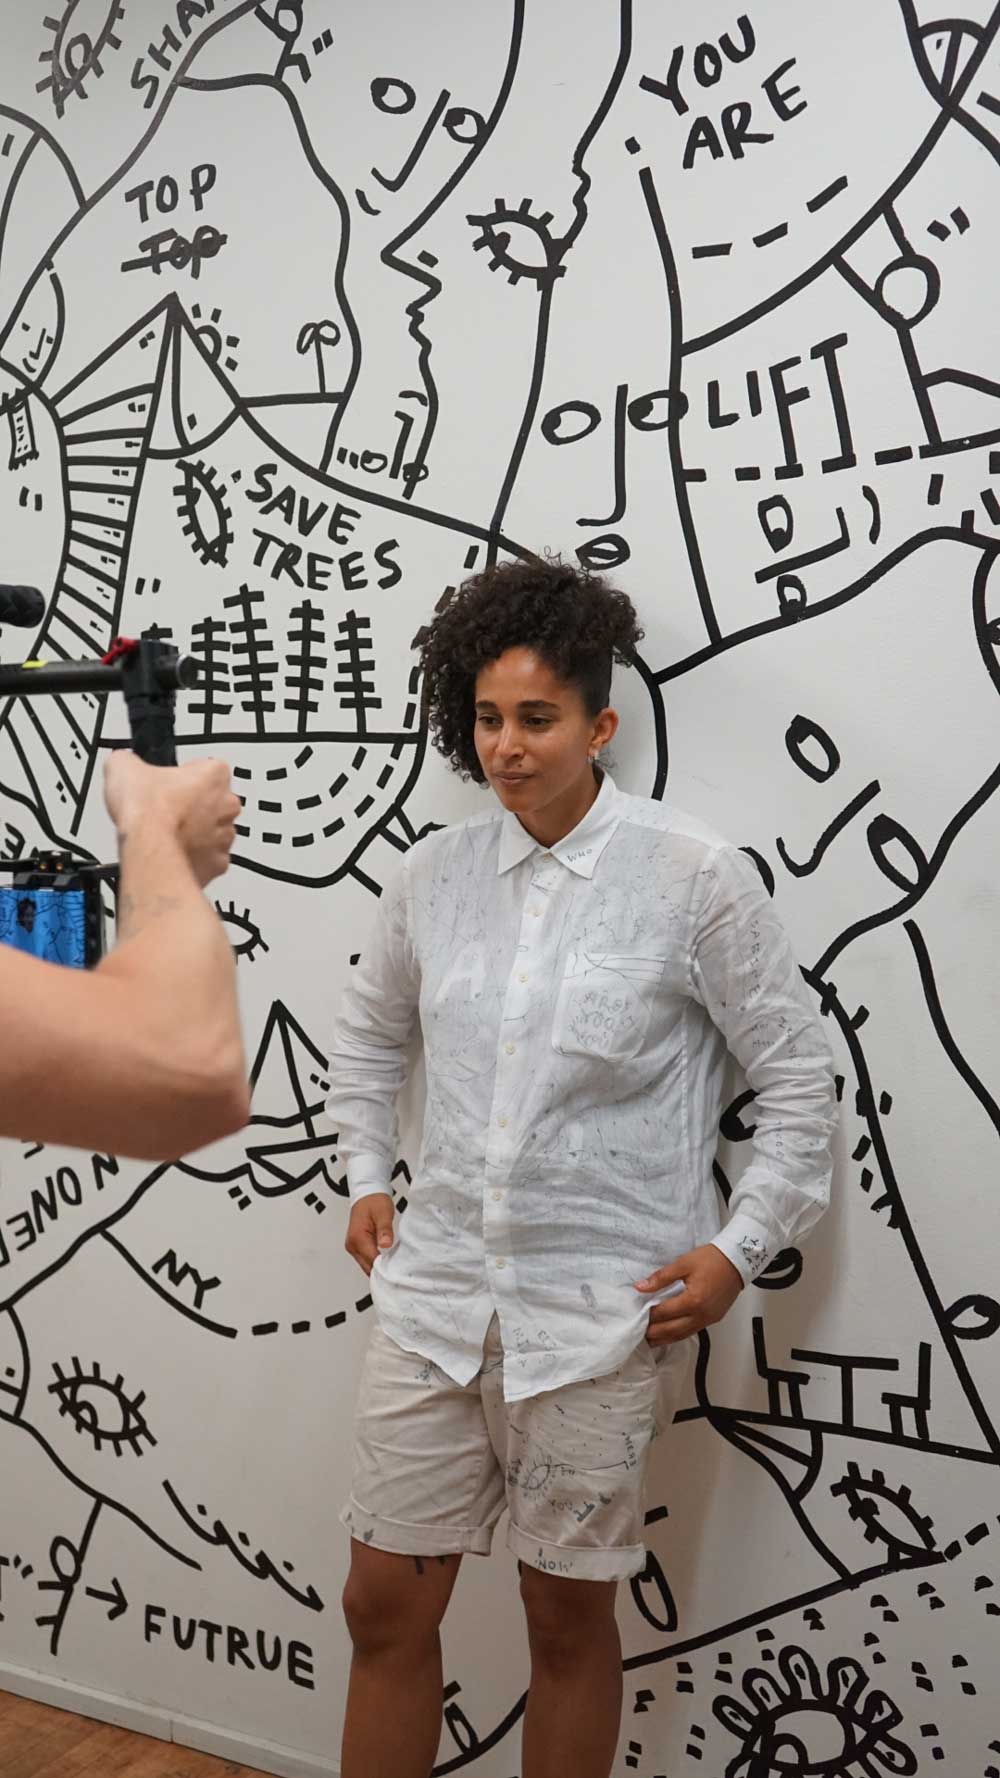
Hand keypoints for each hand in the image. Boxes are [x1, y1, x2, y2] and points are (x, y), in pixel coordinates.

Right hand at [105, 753, 240, 886]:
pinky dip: (195, 857)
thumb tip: (123, 762)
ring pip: (213, 832)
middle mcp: (227, 806)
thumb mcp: (123, 766)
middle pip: (213, 802)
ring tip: (167, 832)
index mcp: (215, 775)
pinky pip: (209, 858)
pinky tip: (173, 852)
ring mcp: (225, 836)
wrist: (147, 850)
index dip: (183, 776)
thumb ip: (129, 760)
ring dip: (196, 833)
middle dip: (193, 806)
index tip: (169, 783)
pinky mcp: (217, 864)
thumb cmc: (147, 813)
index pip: (205, 768)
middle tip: (167, 809)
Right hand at [345, 1193, 394, 1275]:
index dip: (385, 1268)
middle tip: (398, 1273)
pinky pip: (367, 1259)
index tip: (397, 1272)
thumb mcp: (383, 1213)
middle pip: (367, 1267)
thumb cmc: (374, 1201)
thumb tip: (385, 1244)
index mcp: (357, 1238)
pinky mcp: (357, 1246)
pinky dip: (376, 1262)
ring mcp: (353, 1246)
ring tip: (394, 1267)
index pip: (371, 1261)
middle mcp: (352, 1244)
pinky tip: (387, 1261)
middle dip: (382, 1271)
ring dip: (379, 1268)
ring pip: (366, 1265)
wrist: (367, 1194)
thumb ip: (385, 1230)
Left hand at [635, 1243, 742, 1344]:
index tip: (637, 1316)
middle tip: (639, 1334)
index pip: (664, 1313)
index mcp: (693, 1300)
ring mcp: (709, 1319)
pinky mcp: (714, 1318)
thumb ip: (661, 1278)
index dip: (649, 1316)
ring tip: (651, 1340)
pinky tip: (670, 1334)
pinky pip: (693, 1331)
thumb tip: (641, 1287)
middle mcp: (701, 1314)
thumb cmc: (712, 1259)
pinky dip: (679, 1335)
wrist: (738, 1260)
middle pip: (672, 1330)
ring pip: (683, 1334)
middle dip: (655, 1333)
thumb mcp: (683, 1263)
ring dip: (666, 1339)